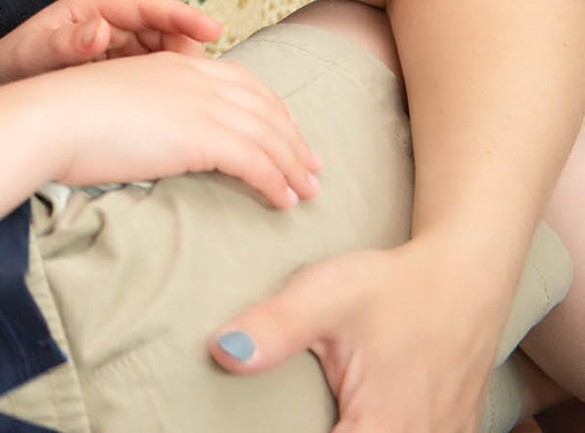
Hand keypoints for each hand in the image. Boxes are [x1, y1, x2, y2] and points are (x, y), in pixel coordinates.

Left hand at [0, 0, 223, 107]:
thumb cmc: (8, 69)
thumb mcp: (33, 54)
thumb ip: (65, 44)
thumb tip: (99, 30)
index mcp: (93, 7)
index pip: (148, 5)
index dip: (183, 16)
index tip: (212, 30)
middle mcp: (110, 23)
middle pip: (164, 30)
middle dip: (185, 50)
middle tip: (201, 80)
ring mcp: (116, 48)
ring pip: (163, 55)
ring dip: (179, 72)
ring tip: (190, 99)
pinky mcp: (118, 73)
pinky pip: (152, 75)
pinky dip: (166, 87)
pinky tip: (172, 111)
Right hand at [24, 51, 321, 208]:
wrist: (49, 118)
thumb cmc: (66, 118)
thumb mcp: (116, 102)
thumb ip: (148, 112)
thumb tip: (157, 136)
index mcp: (174, 65)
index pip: (241, 83)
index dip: (270, 108)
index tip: (286, 131)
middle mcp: (195, 78)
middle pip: (264, 107)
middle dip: (293, 138)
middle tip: (312, 166)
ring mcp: (201, 105)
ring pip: (268, 136)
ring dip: (294, 166)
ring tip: (308, 191)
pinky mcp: (202, 136)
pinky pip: (256, 162)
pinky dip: (276, 182)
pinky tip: (284, 201)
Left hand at [209, 239, 510, 430]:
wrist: (465, 275)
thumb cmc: (394, 286)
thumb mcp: (324, 298)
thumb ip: (274, 328)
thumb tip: (226, 352)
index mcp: (384, 426)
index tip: (276, 421)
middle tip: (298, 412)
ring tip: (327, 413)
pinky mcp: (454, 428)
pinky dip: (384, 431)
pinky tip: (357, 416)